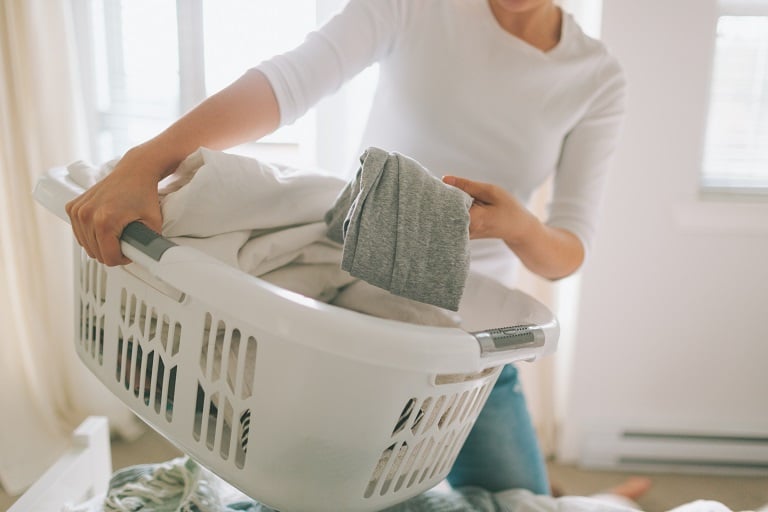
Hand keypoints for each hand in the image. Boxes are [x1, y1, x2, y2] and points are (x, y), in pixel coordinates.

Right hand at [65, 149, 164, 265]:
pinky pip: (79, 233)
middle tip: (125, 241)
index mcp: (105, 221)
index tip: (130, 251)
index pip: (108, 258)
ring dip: (100, 244)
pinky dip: (90, 234)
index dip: (122, 259)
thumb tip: (150, 260)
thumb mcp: (154, 224)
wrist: (134, 171)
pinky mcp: (72, 207)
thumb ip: (150, 245)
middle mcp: (87, 215)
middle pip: (95, 253)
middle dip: (111, 252)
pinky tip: (103, 226)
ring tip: (116, 233)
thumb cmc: (144, 194)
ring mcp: (77, 210)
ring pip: (86, 245)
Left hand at [442, 175, 534, 242]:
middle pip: (444, 212)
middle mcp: (465, 230)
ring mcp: (463, 235)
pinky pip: (451, 221)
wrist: (517, 229)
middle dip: (444, 199)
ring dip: (448, 205)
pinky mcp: (462, 235)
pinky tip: (462, 205)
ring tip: (460, 198)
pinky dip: (453, 211)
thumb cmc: (507, 208)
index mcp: (473, 219)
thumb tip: (444, 179)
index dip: (443, 193)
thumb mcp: (490, 191)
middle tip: (451, 190)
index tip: (440, 186)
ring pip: (447, 217)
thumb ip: (467, 185)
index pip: (447, 205)